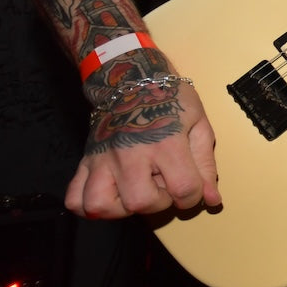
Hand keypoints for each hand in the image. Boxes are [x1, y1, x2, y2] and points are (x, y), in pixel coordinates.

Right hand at [68, 81, 220, 218]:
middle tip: (161, 185)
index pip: (183, 189)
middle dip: (158, 203)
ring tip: (134, 192)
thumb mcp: (199, 125)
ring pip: (100, 205)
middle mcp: (131, 153)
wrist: (132, 78)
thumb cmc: (171, 100)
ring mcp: (103, 158)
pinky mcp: (85, 162)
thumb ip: (206, 165)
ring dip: (121, 209)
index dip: (193, 196)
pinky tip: (110, 193)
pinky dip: (88, 205)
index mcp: (166, 142)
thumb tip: (212, 200)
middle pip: (140, 202)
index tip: (189, 187)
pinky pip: (74, 198)